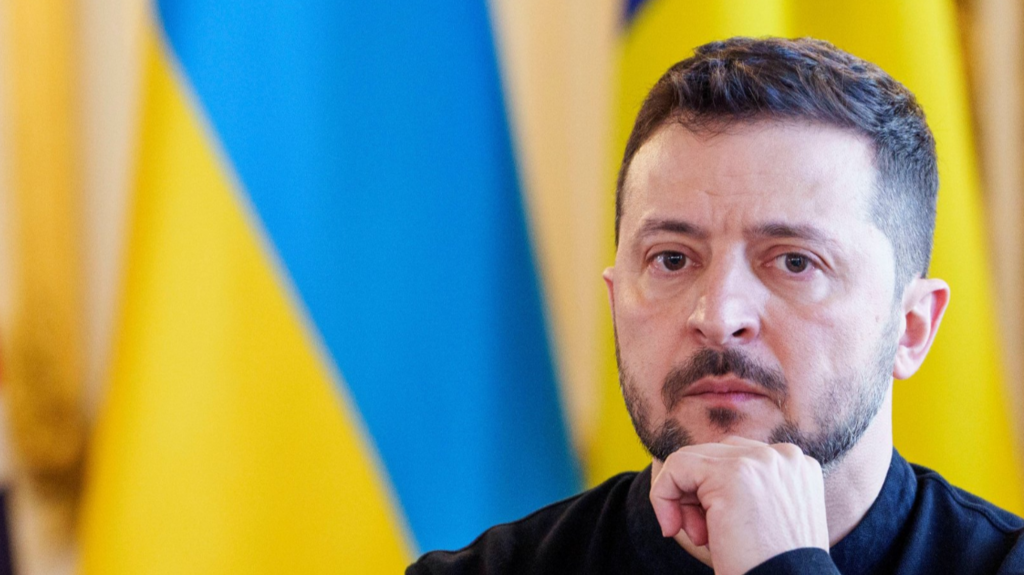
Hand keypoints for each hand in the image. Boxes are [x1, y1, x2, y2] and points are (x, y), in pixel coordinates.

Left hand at [649, 436, 827, 574]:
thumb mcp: (765, 520)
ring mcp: (761, 461)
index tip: (714, 529)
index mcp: (797, 467)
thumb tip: (695, 479)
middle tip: (702, 535)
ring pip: (693, 459)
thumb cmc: (769, 567)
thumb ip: (745, 491)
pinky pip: (677, 466)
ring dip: (683, 500)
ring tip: (700, 537)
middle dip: (697, 495)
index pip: (737, 458)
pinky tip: (672, 527)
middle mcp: (784, 457)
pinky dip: (663, 495)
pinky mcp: (732, 473)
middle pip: (715, 455)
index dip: (714, 492)